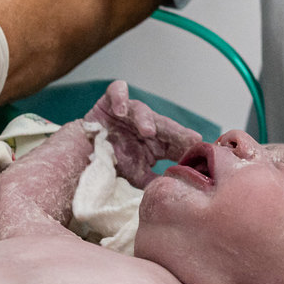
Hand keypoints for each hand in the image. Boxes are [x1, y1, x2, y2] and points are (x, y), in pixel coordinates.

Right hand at [85, 80, 201, 186]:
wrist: (82, 155)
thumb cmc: (112, 163)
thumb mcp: (135, 176)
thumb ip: (153, 181)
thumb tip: (172, 191)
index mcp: (156, 142)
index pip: (175, 142)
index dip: (186, 146)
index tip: (200, 154)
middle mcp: (145, 125)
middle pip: (164, 125)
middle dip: (177, 132)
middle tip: (191, 139)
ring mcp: (129, 112)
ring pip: (141, 110)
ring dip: (145, 119)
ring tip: (147, 131)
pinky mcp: (110, 101)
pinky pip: (117, 92)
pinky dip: (119, 98)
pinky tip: (119, 110)